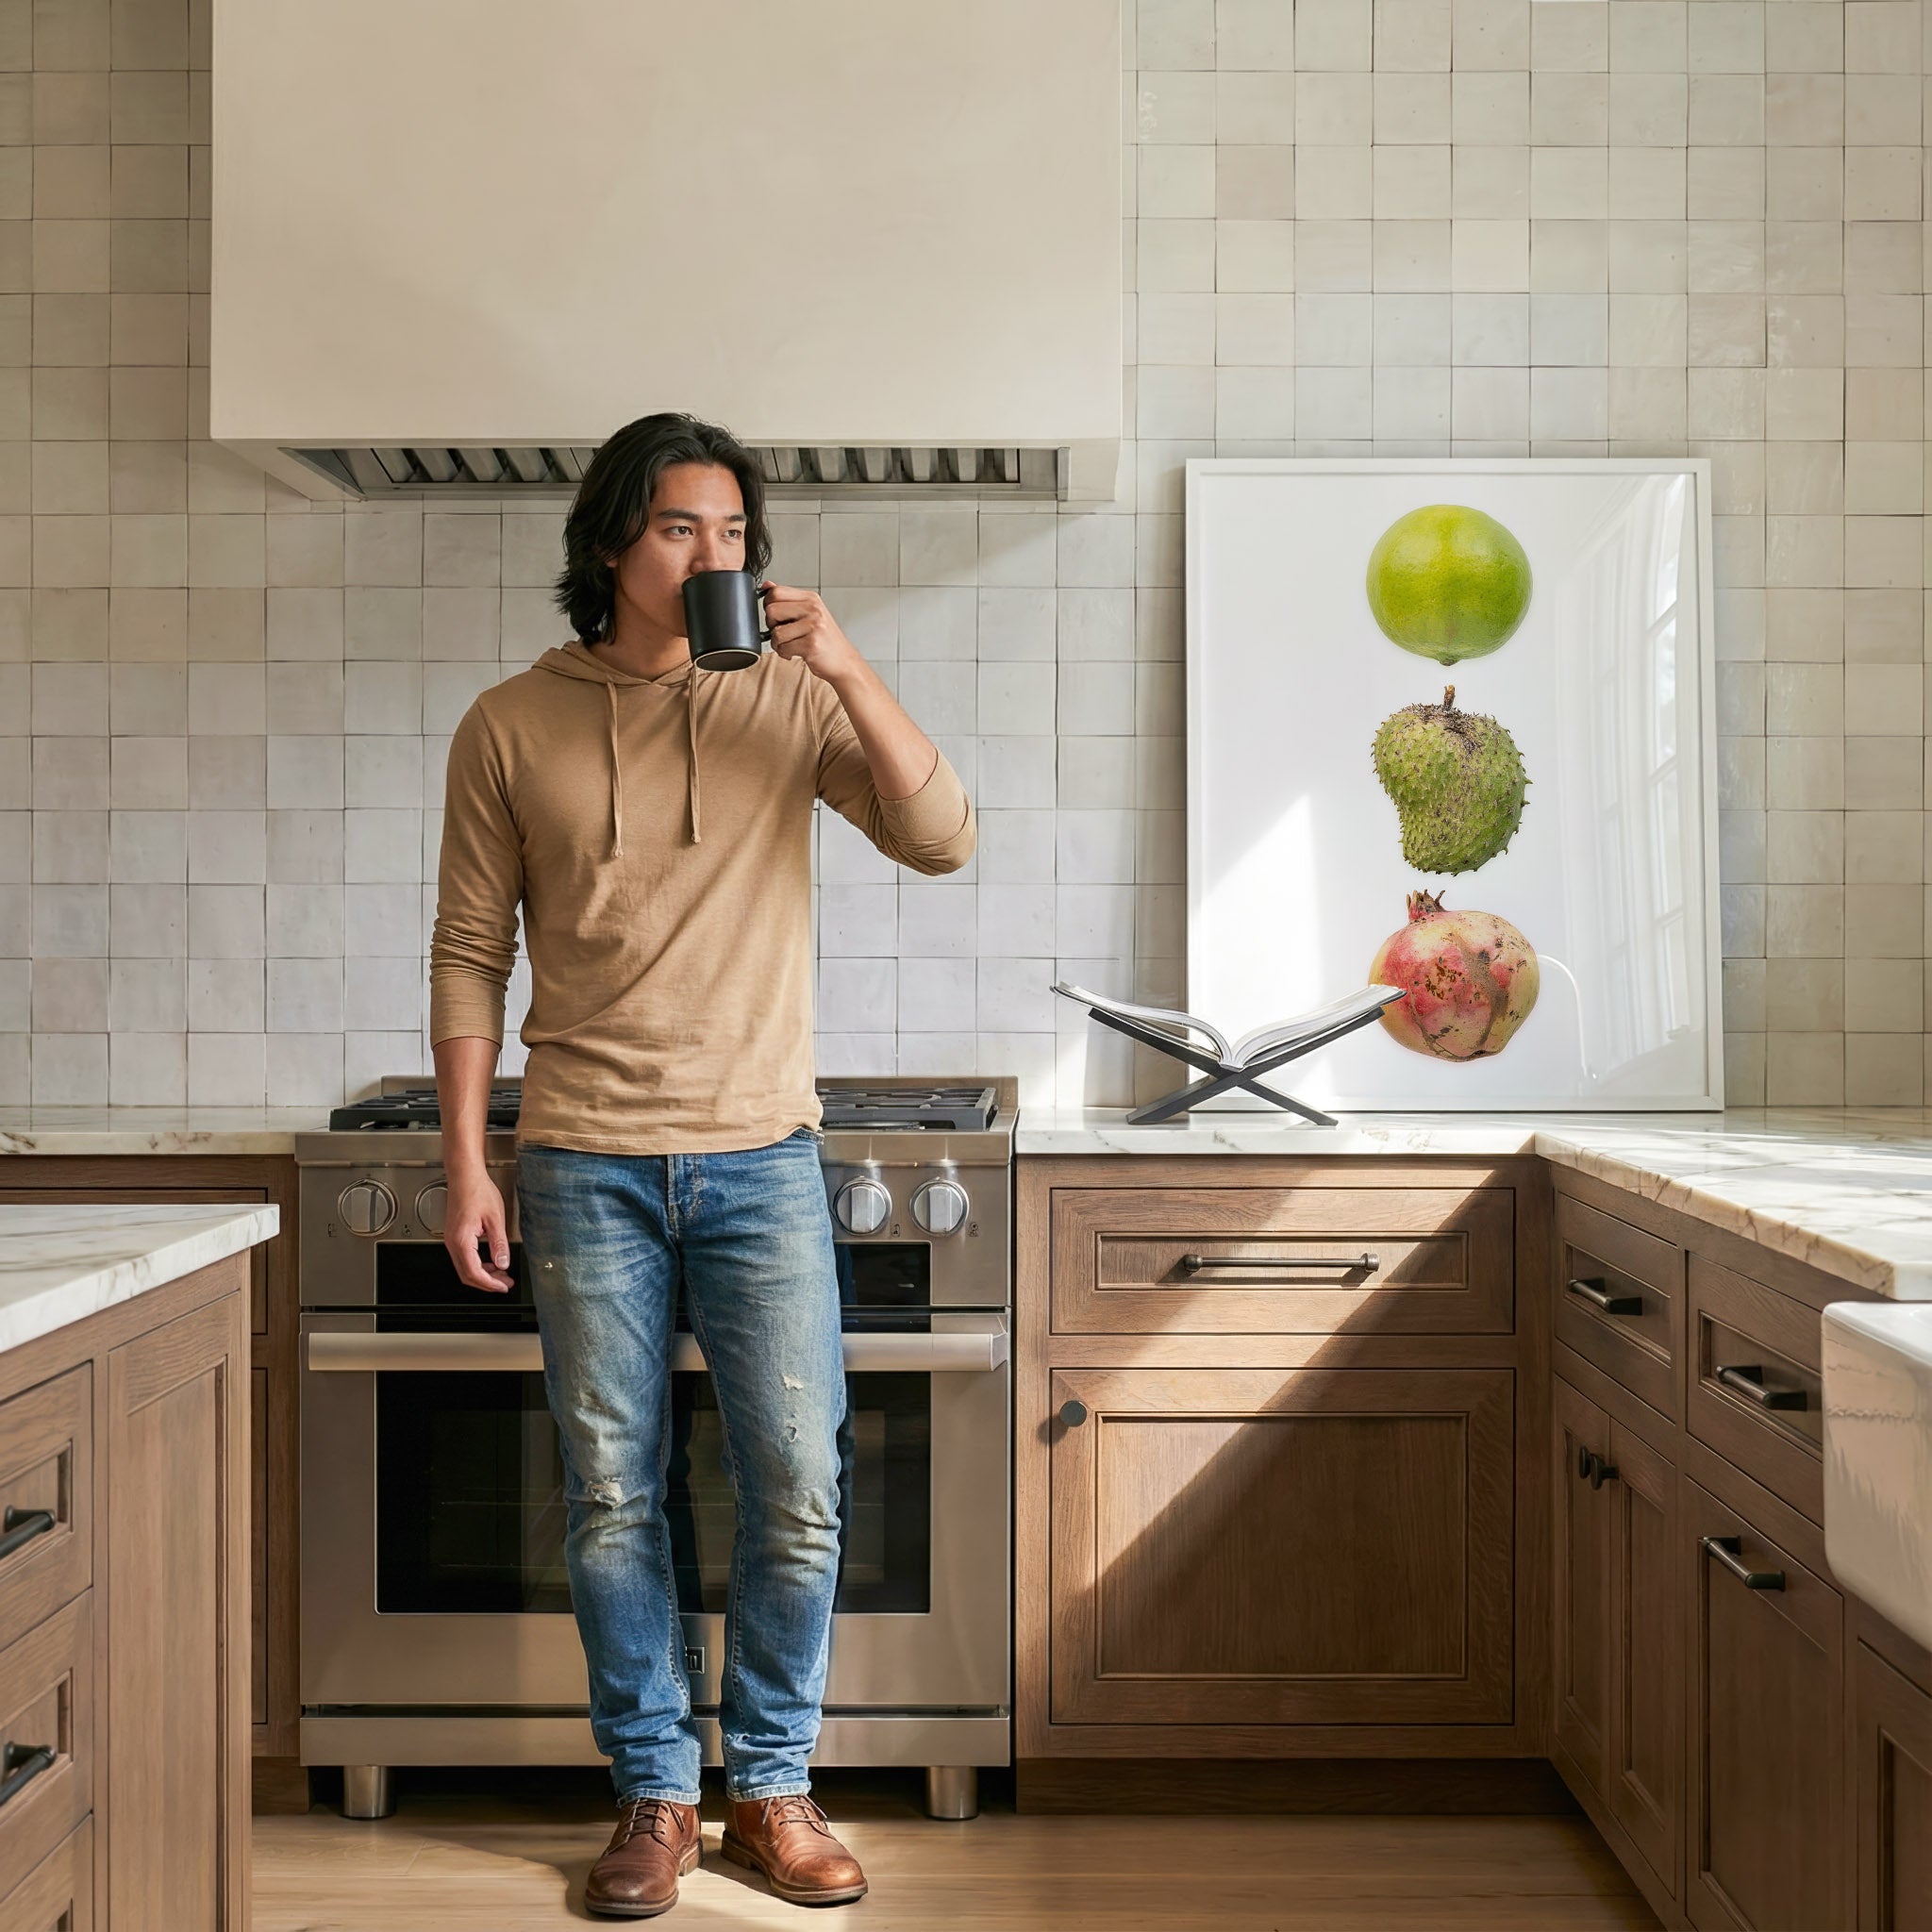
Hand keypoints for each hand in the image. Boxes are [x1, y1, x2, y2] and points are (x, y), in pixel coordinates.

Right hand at [444, 1172, 513, 1294]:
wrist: (465, 1176)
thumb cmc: (477, 1191)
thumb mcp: (495, 1219)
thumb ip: (499, 1244)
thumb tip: (503, 1263)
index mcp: (461, 1240)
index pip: (474, 1273)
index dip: (490, 1284)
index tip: (503, 1287)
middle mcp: (452, 1242)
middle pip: (466, 1274)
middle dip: (487, 1282)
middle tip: (505, 1283)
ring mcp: (452, 1239)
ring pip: (465, 1267)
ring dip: (483, 1274)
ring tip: (501, 1274)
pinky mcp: (455, 1235)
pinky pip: (464, 1257)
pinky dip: (478, 1264)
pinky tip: (491, 1262)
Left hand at [760, 583, 863, 685]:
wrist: (844, 661)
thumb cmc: (825, 639)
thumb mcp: (809, 614)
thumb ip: (788, 600)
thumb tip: (767, 585)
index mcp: (811, 598)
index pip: (776, 592)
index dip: (769, 605)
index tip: (777, 616)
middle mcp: (813, 609)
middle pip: (772, 610)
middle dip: (772, 626)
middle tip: (784, 632)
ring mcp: (814, 626)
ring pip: (776, 632)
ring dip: (778, 643)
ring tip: (790, 645)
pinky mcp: (812, 644)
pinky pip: (783, 648)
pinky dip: (785, 653)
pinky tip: (795, 652)